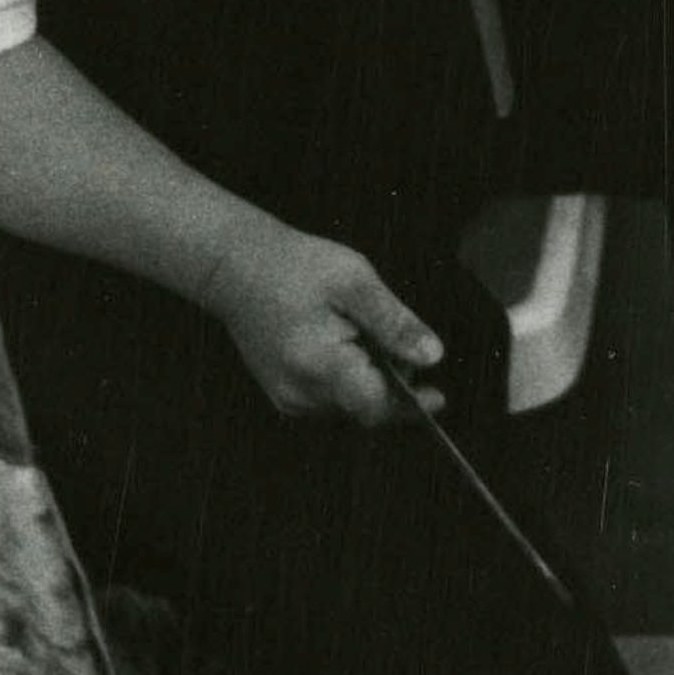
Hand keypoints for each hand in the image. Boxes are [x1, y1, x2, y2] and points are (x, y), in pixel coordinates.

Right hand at [201, 221, 445, 428]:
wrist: (235, 267)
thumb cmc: (295, 266)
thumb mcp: (355, 282)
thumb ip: (395, 323)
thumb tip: (433, 357)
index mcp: (320, 365)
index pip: (376, 408)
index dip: (411, 407)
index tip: (438, 397)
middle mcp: (301, 393)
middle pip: (367, 407)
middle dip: (392, 382)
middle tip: (386, 334)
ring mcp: (289, 399)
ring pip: (351, 405)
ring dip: (370, 379)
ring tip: (357, 331)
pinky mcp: (285, 396)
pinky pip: (332, 399)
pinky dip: (348, 379)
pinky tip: (341, 343)